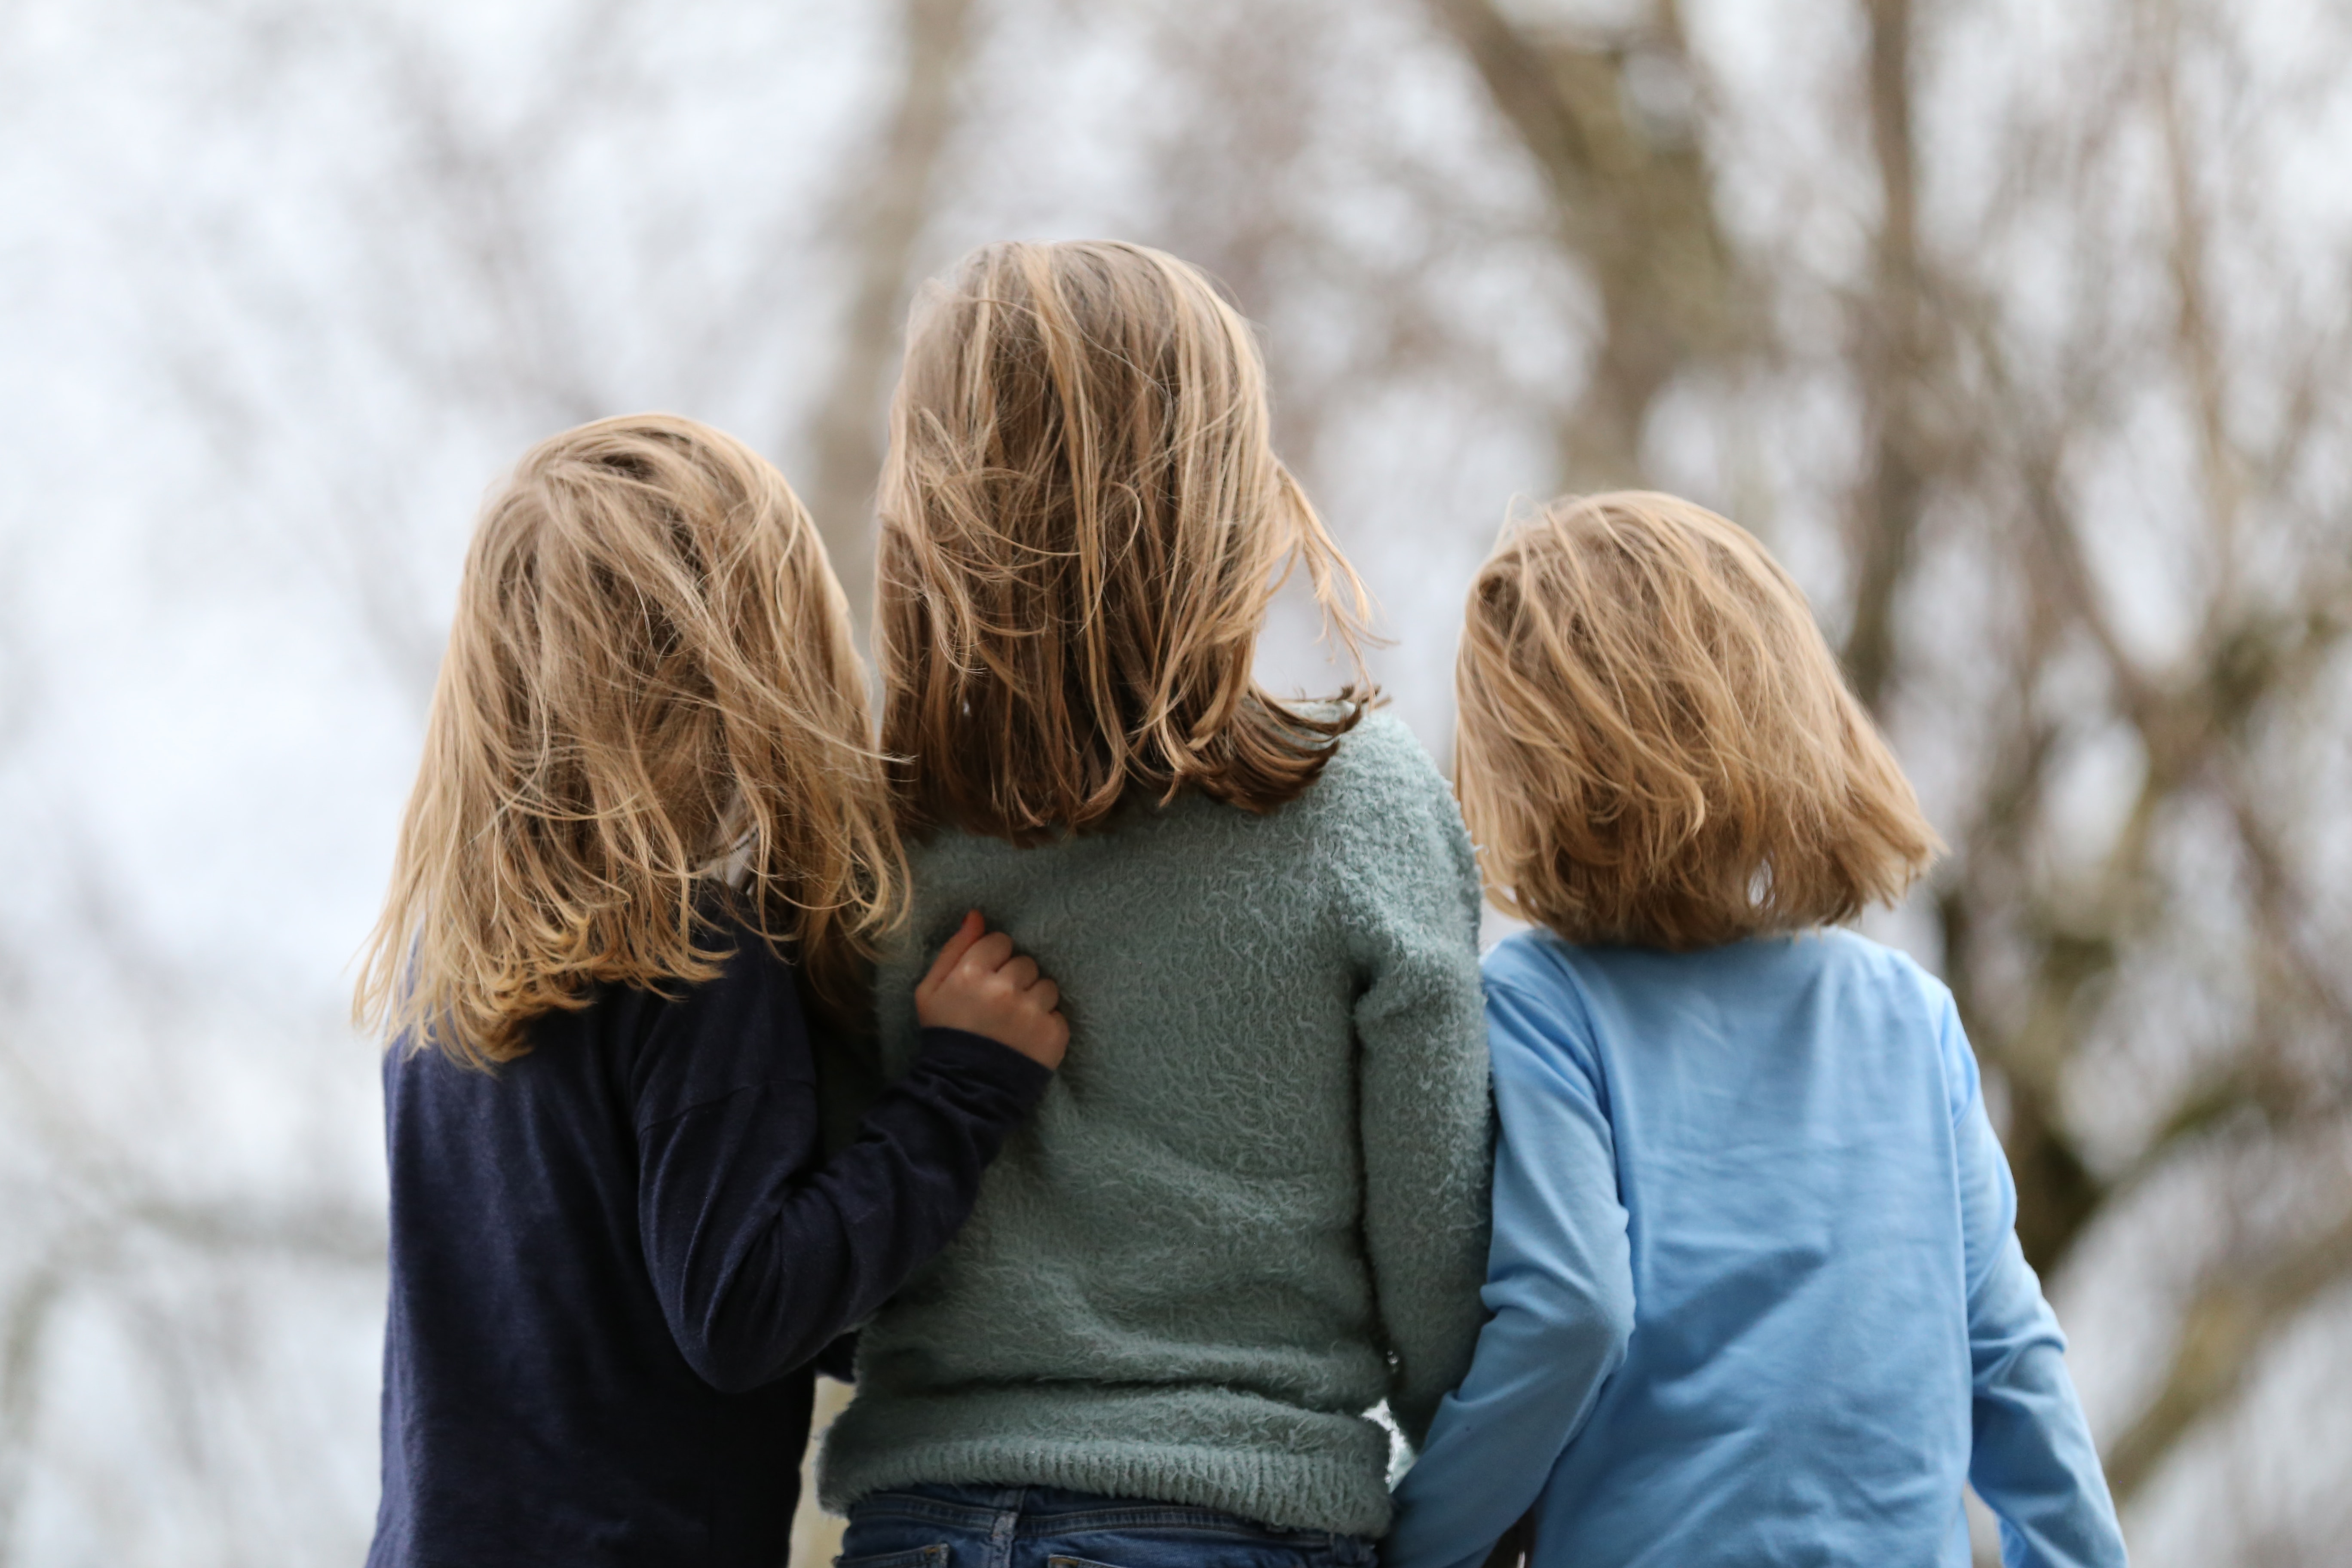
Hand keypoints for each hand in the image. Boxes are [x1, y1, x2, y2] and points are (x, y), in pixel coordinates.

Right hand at [914, 911, 1068, 1069]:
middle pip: (1025, 962)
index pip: (1000, 941)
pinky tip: (1027, 1038)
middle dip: (1014, 979)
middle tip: (999, 1005)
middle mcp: (1004, 990)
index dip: (994, 960)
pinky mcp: (1053, 1034)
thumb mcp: (930, 991)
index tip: (986, 981)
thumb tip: (977, 915)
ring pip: (1046, 985)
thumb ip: (954, 949)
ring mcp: (1032, 1012)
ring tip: (1015, 1023)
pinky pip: (1058, 1013)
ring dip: (1034, 1000)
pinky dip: (1046, 1024)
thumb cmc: (945, 1036)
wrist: (963, 1090)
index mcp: (971, 975)